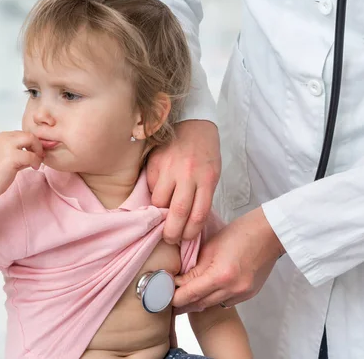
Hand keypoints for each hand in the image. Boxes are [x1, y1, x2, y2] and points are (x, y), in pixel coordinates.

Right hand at [0, 131, 43, 201]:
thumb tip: (38, 151)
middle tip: (39, 157)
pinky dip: (36, 161)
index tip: (35, 153)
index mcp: (0, 137)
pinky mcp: (12, 157)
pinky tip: (34, 167)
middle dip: (37, 145)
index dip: (32, 143)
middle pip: (28, 134)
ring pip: (31, 140)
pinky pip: (32, 155)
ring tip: (36, 163)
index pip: (22, 133)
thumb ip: (21, 151)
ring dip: (38, 151)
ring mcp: (7, 146)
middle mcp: (3, 138)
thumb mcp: (8, 157)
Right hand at [146, 120, 220, 243]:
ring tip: (162, 217)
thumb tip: (188, 222)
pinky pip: (151, 185)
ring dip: (160, 213)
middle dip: (172, 232)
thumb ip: (202, 196)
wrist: (195, 123)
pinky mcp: (155, 161)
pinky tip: (160, 192)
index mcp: (206, 179)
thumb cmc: (206, 153)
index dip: (190, 232)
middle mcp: (187, 174)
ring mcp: (169, 167)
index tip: (185, 239)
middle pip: (177, 212)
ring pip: (159, 201)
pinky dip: (154, 193)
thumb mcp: (212, 174)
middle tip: (169, 239)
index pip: (197, 215)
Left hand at [172, 207, 284, 310]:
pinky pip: (225, 301)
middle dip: (182, 302)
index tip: (161, 294)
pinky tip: (206, 289)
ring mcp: (242, 294)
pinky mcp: (249, 294)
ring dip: (197, 301)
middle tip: (167, 298)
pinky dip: (213, 297)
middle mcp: (232, 289)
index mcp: (221, 275)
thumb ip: (194, 266)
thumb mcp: (210, 246)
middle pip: (199, 304)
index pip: (189, 294)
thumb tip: (178, 279)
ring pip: (211, 305)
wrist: (270, 233)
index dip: (173, 297)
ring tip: (183, 294)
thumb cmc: (240, 232)